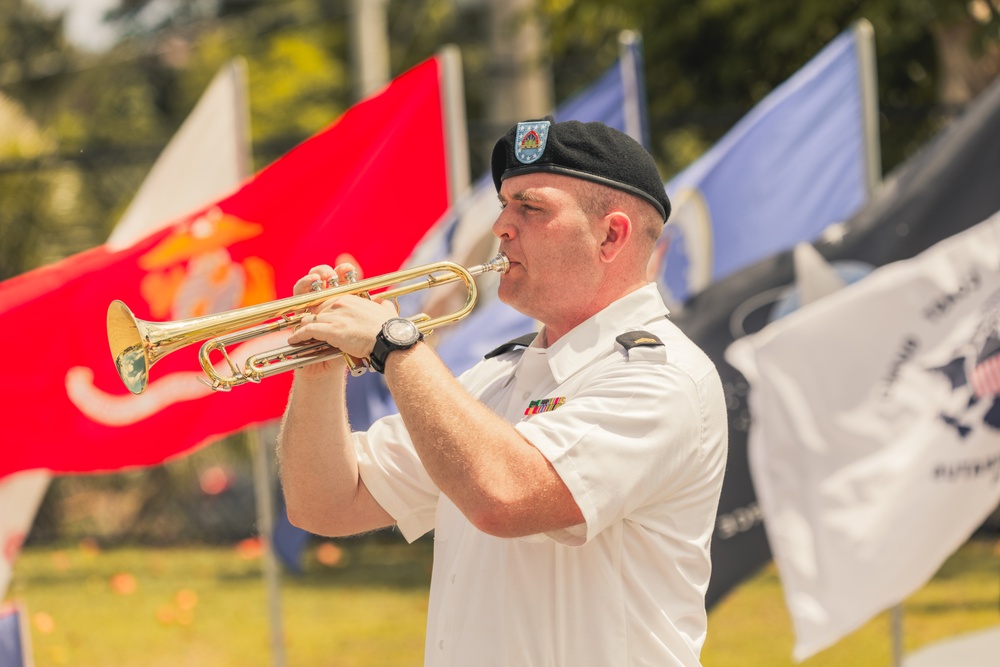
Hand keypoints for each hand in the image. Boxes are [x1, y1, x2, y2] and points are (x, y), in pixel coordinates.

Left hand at [288, 259, 397, 375]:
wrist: (389, 339)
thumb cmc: (389, 327)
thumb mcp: (385, 309)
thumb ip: (381, 303)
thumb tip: (383, 301)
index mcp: (350, 297)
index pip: (328, 301)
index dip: (322, 310)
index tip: (319, 316)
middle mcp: (340, 303)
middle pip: (317, 309)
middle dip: (311, 317)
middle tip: (306, 326)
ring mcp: (334, 316)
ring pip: (310, 318)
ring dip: (303, 327)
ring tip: (298, 335)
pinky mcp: (330, 330)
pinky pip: (308, 330)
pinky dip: (299, 336)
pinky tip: (294, 340)